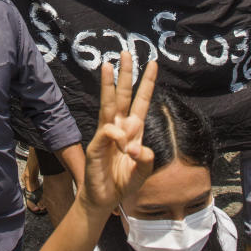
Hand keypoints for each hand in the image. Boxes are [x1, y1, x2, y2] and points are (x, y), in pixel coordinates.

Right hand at [79, 52, 156, 213]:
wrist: (104, 198)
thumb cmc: (122, 182)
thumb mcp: (142, 172)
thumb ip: (146, 161)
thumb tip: (138, 148)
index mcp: (133, 130)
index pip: (141, 101)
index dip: (147, 83)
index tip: (153, 63)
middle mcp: (119, 126)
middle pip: (123, 94)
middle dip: (126, 73)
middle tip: (126, 52)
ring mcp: (107, 134)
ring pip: (108, 103)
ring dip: (108, 84)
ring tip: (107, 65)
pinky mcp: (97, 144)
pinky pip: (108, 132)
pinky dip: (117, 137)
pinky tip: (122, 148)